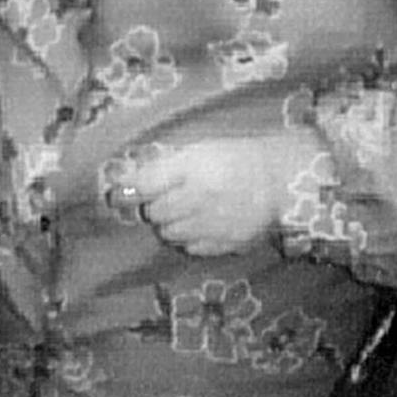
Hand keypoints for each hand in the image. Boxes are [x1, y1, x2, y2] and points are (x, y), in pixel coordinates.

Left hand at [125, 135, 314, 256]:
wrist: (280, 179)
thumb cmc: (235, 157)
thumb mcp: (200, 148)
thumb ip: (166, 162)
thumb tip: (129, 178)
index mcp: (194, 167)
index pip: (147, 183)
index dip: (129, 187)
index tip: (117, 192)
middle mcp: (201, 198)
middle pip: (156, 213)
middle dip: (155, 205)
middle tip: (167, 196)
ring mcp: (214, 225)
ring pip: (170, 234)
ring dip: (170, 224)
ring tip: (185, 211)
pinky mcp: (227, 244)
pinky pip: (191, 248)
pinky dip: (189, 239)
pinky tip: (200, 224)